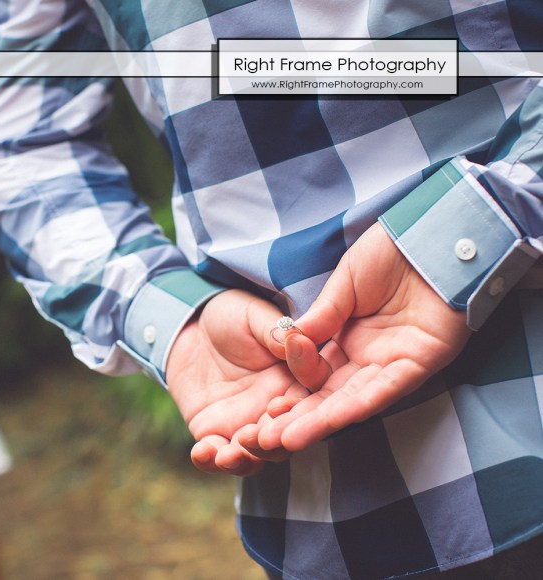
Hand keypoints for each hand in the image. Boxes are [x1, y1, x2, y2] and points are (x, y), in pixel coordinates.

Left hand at [165, 289, 306, 475]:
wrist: (188, 325)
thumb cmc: (228, 315)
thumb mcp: (252, 315)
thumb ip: (274, 330)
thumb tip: (295, 339)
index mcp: (295, 381)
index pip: (306, 403)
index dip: (297, 410)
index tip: (279, 406)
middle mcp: (275, 409)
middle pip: (285, 436)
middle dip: (272, 442)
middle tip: (257, 437)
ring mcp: (247, 425)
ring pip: (256, 455)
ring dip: (245, 459)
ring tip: (230, 454)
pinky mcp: (216, 433)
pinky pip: (217, 455)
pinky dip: (211, 461)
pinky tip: (203, 453)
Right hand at [242, 222, 472, 454]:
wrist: (432, 235)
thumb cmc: (390, 252)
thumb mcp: (344, 282)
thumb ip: (321, 315)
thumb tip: (289, 341)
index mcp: (347, 338)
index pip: (314, 373)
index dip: (290, 391)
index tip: (265, 403)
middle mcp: (368, 358)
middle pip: (329, 395)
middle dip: (298, 418)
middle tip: (265, 439)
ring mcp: (394, 364)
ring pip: (353, 400)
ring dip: (322, 421)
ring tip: (288, 439)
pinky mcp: (420, 364)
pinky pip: (386, 390)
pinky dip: (359, 405)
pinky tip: (333, 419)